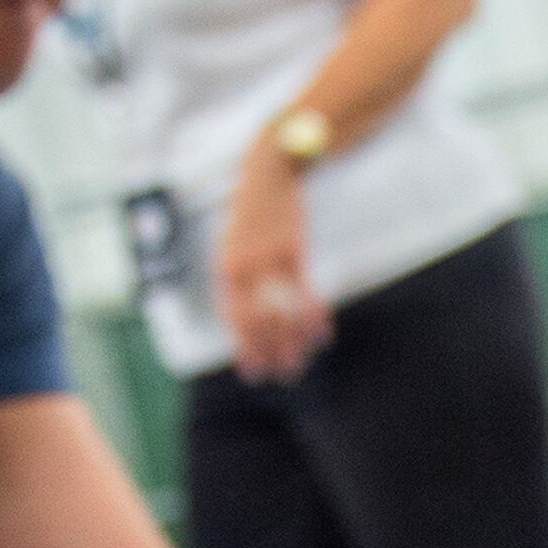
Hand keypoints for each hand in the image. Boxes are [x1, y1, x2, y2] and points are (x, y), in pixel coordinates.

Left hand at [217, 152, 331, 382]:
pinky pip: (305, 290)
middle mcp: (245, 267)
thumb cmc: (251, 212)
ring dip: (293, 341)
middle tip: (283, 375)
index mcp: (226, 268)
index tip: (253, 372)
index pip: (234, 319)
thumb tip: (245, 317)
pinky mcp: (294, 248)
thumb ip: (239, 278)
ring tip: (302, 362)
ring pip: (282, 310)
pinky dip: (313, 315)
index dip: (244, 348)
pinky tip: (322, 334)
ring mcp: (269, 258)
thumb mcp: (235, 245)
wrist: (267, 173)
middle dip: (271, 352)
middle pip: (258, 321)